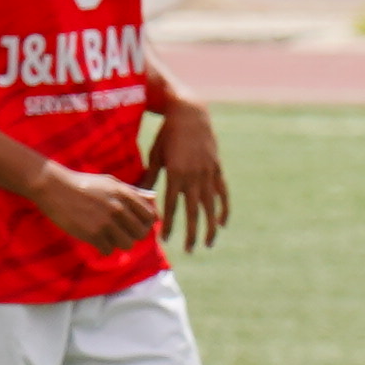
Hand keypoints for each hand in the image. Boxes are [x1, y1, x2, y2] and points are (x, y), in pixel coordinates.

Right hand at [29, 158, 163, 255]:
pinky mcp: (92, 234)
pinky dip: (103, 247)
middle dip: (133, 235)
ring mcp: (105, 222)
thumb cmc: (83, 184)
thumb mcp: (110, 182)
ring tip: (108, 236)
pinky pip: (108, 250)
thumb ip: (133, 191)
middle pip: (140, 233)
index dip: (146, 223)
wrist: (55, 188)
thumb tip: (154, 197)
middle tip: (121, 233)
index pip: (150, 216)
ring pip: (126, 244)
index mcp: (124, 193)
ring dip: (119, 243)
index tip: (136, 225)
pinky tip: (95, 238)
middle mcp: (118, 208)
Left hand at [145, 104, 230, 253]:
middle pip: (193, 212)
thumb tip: (140, 196)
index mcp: (176, 174)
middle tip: (188, 250)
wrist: (191, 114)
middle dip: (190, 233)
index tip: (165, 240)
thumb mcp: (156, 155)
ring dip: (209, 227)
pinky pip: (222, 193)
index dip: (169, 224)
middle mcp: (194, 177)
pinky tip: (222, 223)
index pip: (172, 206)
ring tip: (208, 243)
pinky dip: (223, 209)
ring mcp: (208, 174)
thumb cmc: (167, 134)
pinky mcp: (217, 170)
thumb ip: (150, 177)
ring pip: (211, 207)